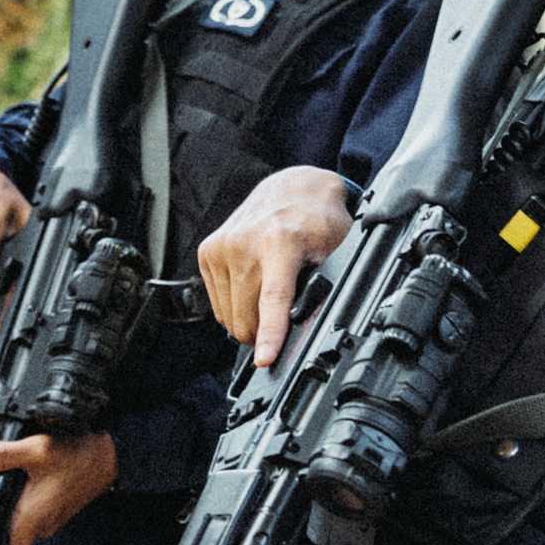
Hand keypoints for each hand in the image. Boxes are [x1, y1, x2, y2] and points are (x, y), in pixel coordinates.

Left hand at [0, 432, 117, 544]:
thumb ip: (1, 455)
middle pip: (8, 536)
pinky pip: (35, 514)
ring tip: (9, 484)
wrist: (112, 455)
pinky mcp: (58, 510)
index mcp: (31, 519)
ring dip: (12, 508)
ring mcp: (52, 519)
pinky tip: (27, 480)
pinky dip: (27, 501)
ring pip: (22, 523)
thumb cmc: (79, 456)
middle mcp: (41, 526)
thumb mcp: (37, 450)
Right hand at [196, 166, 352, 366]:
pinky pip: (218, 303)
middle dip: (263, 333)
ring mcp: (222, 246)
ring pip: (229, 316)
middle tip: (286, 320)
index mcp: (280, 241)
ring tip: (271, 294)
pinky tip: (254, 284)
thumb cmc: (317, 218)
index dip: (270, 334)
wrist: (293, 186)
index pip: (273, 298)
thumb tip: (317, 325)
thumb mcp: (335, 251)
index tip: (264, 359)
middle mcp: (244, 243)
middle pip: (247, 318)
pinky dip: (236, 305)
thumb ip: (327, 286)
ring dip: (248, 319)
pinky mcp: (208, 251)